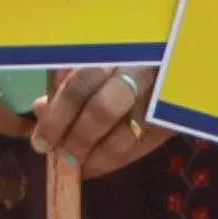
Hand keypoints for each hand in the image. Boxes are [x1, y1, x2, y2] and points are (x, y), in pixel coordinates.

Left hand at [31, 62, 168, 176]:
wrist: (176, 58)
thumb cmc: (125, 58)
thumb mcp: (94, 60)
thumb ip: (68, 82)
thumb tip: (41, 109)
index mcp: (112, 51)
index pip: (79, 85)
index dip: (57, 116)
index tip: (41, 141)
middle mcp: (138, 70)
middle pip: (102, 110)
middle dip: (76, 139)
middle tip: (60, 158)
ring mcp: (160, 94)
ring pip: (125, 135)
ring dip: (95, 156)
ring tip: (76, 167)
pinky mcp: (175, 117)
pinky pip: (142, 146)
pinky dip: (115, 159)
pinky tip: (96, 165)